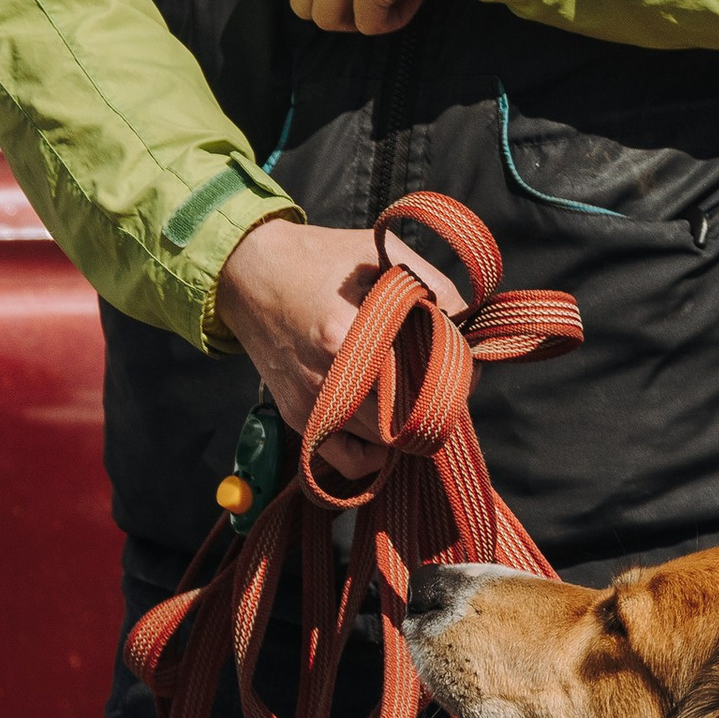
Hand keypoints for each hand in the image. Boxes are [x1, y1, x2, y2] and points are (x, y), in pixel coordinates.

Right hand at [213, 215, 464, 480]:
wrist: (248, 273)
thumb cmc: (320, 259)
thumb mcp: (381, 255)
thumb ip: (434, 286)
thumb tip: (470, 325)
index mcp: (348, 332)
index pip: (428, 373)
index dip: (460, 369)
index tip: (467, 359)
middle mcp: (329, 376)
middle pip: (410, 414)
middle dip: (438, 400)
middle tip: (445, 379)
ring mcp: (313, 402)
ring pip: (384, 441)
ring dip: (408, 426)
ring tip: (414, 396)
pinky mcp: (299, 417)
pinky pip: (347, 462)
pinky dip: (373, 458)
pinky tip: (385, 434)